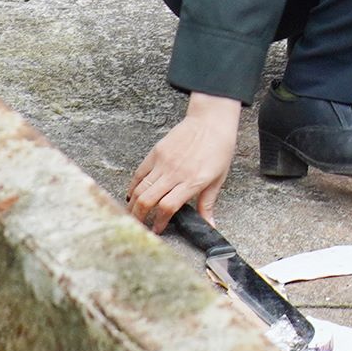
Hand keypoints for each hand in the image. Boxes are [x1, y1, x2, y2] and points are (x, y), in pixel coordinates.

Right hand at [125, 94, 241, 229]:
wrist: (211, 121)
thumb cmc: (219, 149)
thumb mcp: (218, 179)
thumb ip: (208, 204)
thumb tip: (210, 225)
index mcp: (192, 181)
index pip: (168, 207)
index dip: (160, 222)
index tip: (158, 229)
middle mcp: (175, 173)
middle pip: (148, 200)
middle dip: (140, 217)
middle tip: (140, 226)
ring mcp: (163, 162)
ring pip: (140, 188)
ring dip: (133, 205)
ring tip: (133, 215)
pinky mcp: (156, 152)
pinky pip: (139, 173)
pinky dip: (133, 186)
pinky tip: (132, 195)